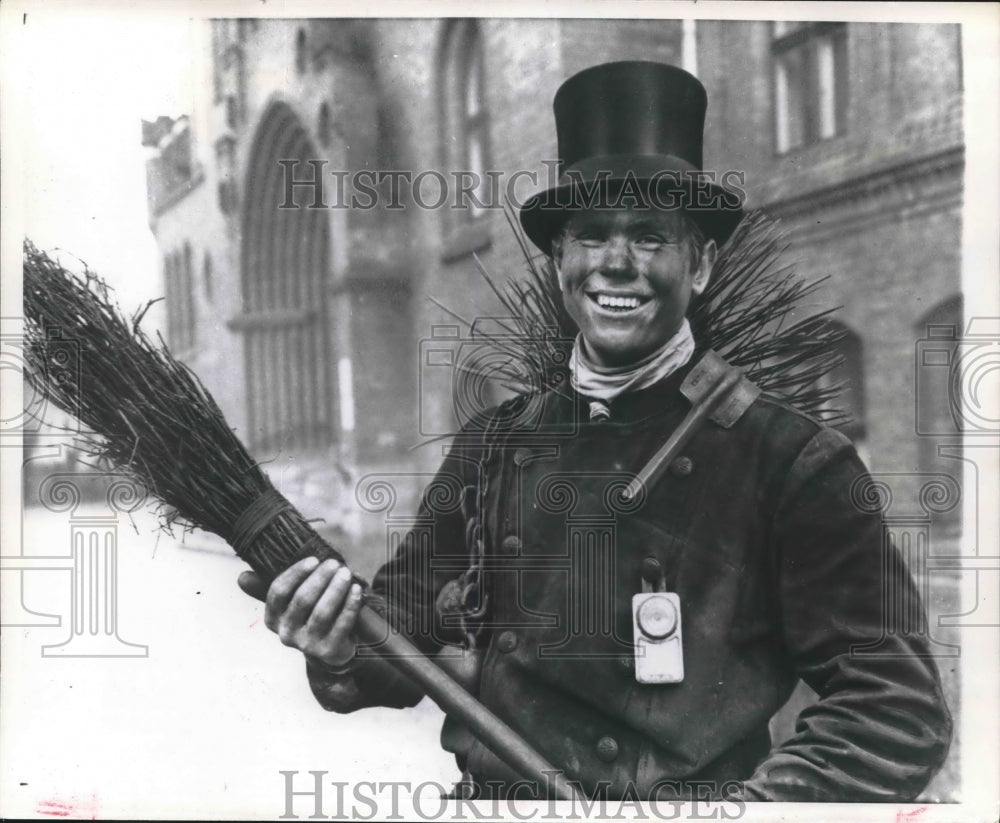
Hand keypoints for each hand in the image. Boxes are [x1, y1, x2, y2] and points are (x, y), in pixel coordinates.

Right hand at [238, 557, 362, 667]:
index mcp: (273, 619)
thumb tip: (241, 577)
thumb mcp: (291, 603)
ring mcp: (307, 645)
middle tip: (335, 563)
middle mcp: (286, 634)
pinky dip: (350, 604)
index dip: (296, 573)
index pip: (278, 592)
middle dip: (320, 578)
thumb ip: (274, 587)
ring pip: (322, 612)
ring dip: (336, 589)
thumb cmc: (310, 614)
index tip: (314, 559)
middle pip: (302, 600)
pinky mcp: (329, 651)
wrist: (330, 648)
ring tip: (346, 573)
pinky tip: (356, 590)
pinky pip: (342, 624)